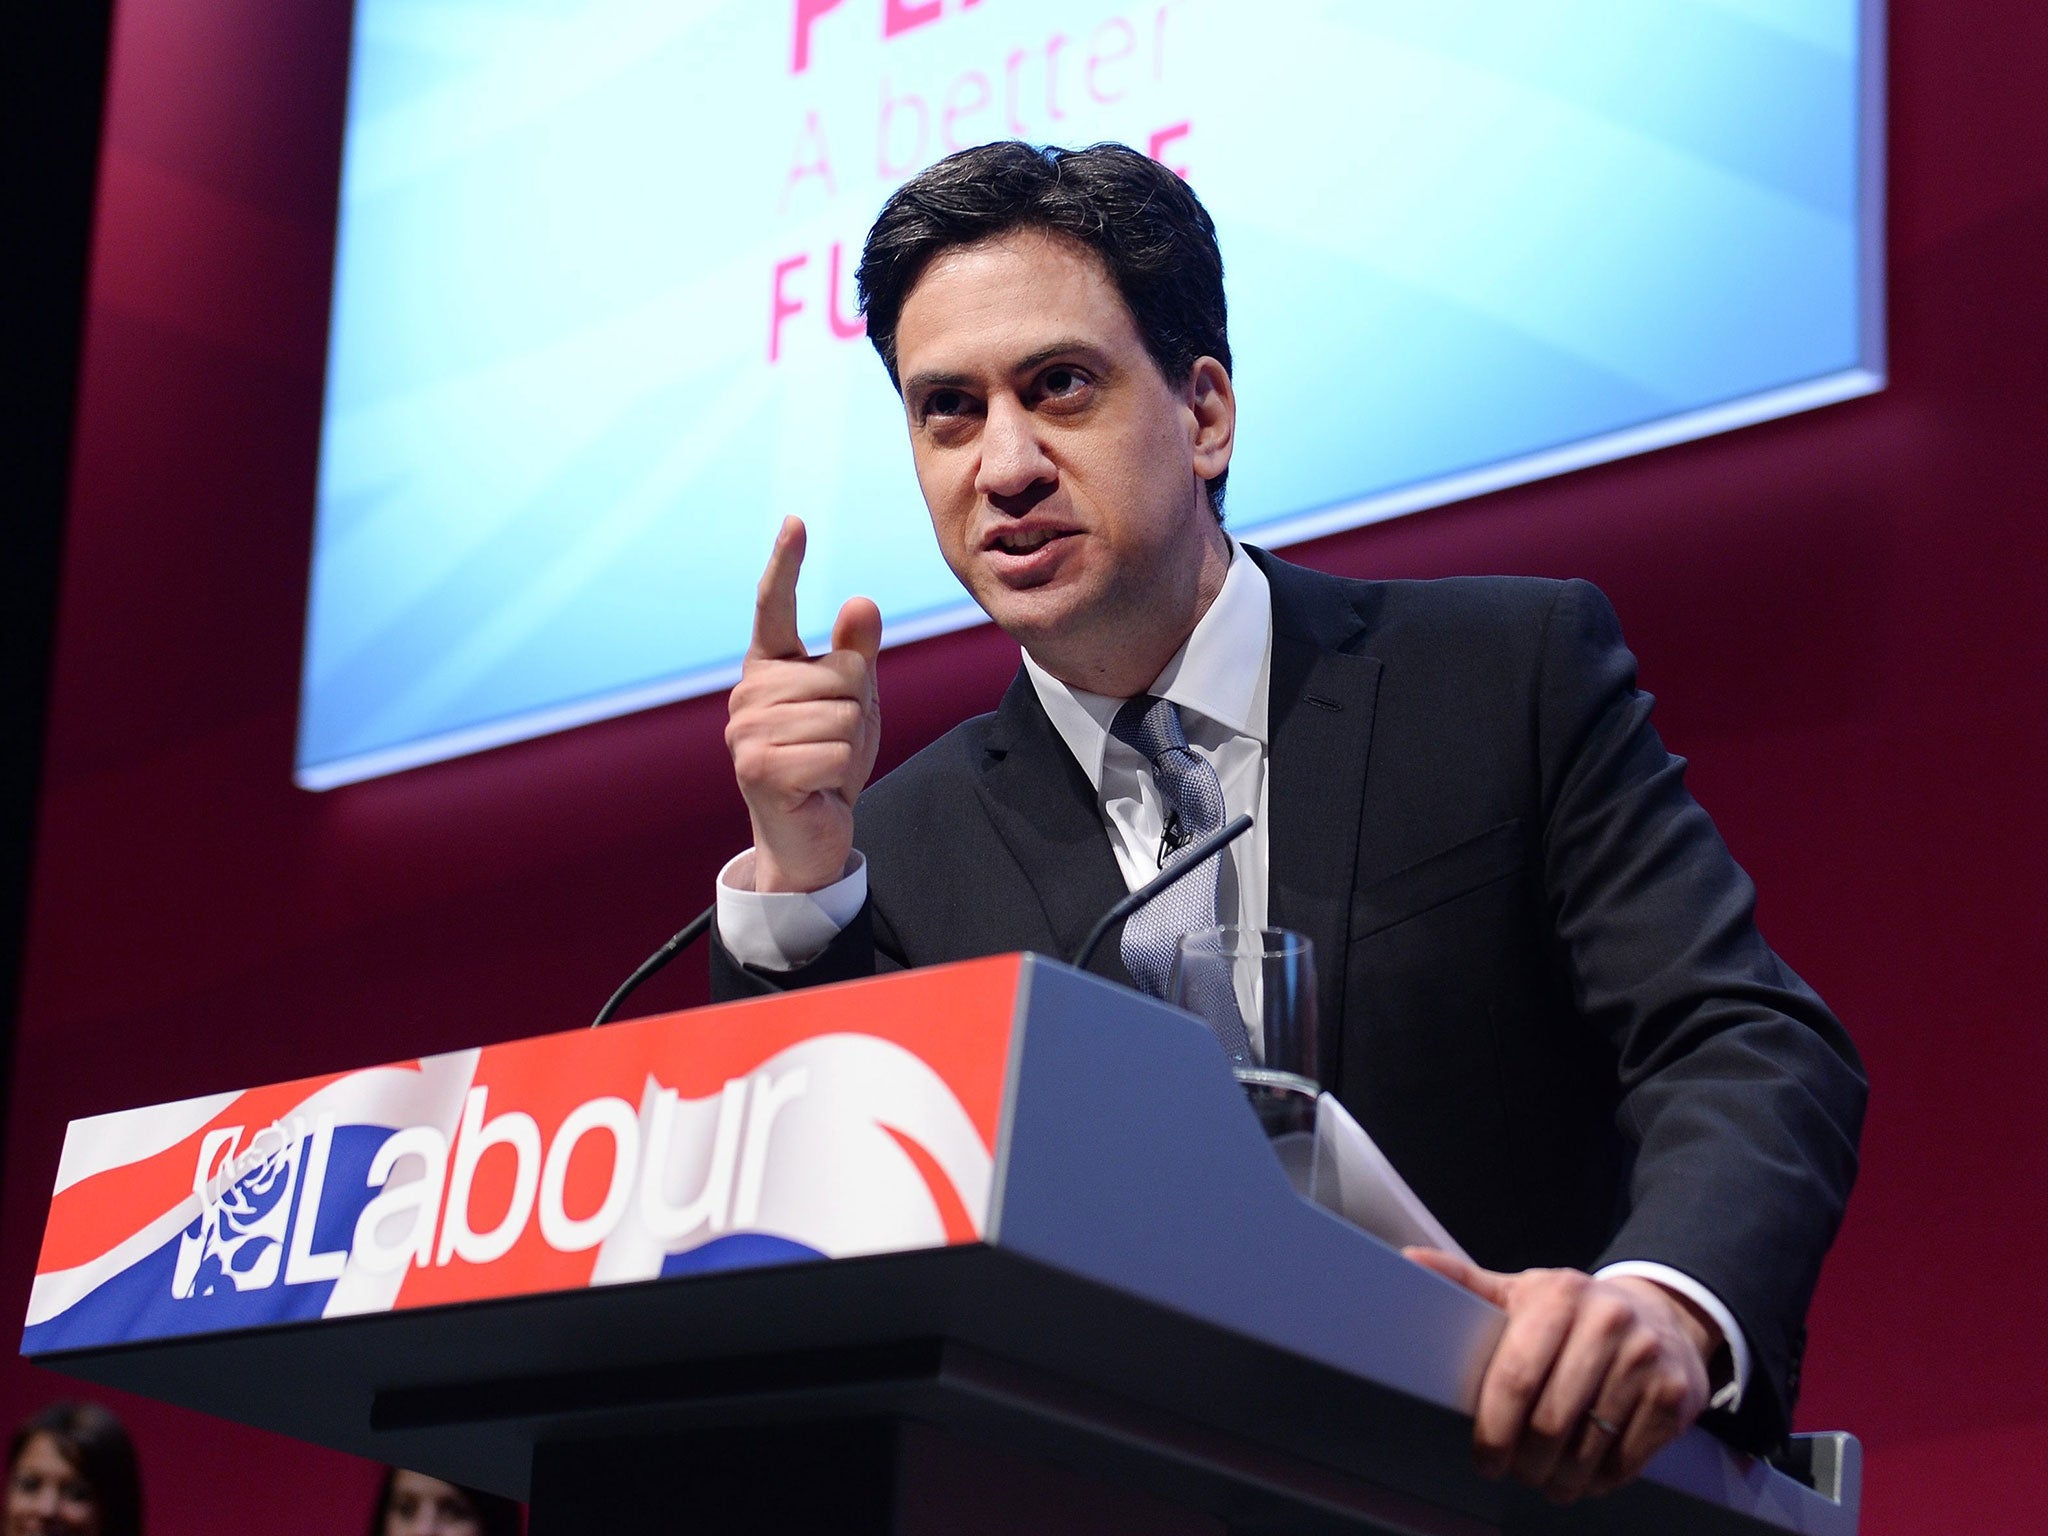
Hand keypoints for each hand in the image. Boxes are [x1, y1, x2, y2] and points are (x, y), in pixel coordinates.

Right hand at [725, 517, 882, 891]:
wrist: (809, 833)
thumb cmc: (828, 760)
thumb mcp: (854, 702)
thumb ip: (856, 653)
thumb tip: (861, 600)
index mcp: (769, 668)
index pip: (775, 606)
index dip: (785, 563)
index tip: (796, 521)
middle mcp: (748, 693)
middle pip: (842, 671)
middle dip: (855, 709)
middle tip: (832, 742)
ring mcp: (747, 731)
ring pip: (842, 713)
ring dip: (848, 745)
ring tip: (823, 764)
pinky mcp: (758, 768)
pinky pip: (835, 751)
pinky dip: (840, 773)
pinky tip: (818, 787)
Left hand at [1404, 1248, 1713, 1503]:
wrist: (1662, 1315)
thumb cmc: (1573, 1312)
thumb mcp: (1524, 1291)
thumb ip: (1467, 1281)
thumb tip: (1407, 1261)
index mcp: (1559, 1295)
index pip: (1515, 1376)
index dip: (1493, 1428)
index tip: (1484, 1460)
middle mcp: (1607, 1322)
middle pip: (1552, 1421)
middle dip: (1526, 1462)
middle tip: (1514, 1473)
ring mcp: (1646, 1361)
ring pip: (1589, 1447)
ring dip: (1561, 1480)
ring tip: (1546, 1481)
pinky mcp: (1675, 1398)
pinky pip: (1628, 1460)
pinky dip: (1600, 1481)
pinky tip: (1584, 1477)